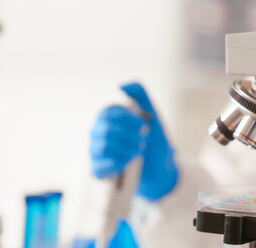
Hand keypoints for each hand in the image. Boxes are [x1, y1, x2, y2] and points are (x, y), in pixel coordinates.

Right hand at [90, 82, 178, 200]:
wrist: (160, 166)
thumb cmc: (153, 137)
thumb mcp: (151, 113)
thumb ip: (139, 93)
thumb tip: (121, 86)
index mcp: (107, 117)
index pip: (109, 113)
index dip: (128, 119)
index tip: (145, 125)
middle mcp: (97, 132)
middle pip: (106, 130)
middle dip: (129, 136)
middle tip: (145, 141)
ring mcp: (95, 151)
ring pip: (103, 147)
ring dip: (126, 150)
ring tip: (140, 152)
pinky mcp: (97, 170)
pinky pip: (99, 167)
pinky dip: (117, 164)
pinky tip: (129, 163)